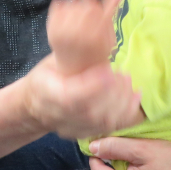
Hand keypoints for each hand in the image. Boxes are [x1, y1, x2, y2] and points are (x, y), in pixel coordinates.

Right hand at [23, 52, 143, 140]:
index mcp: (45, 93)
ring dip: (122, 102)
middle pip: (90, 112)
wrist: (34, 105)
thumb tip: (100, 36)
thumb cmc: (47, 76)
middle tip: (122, 75)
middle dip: (112, 93)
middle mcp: (58, 116)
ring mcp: (72, 128)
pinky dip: (127, 113)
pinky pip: (111, 128)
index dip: (92, 86)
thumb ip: (73, 55)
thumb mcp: (53, 60)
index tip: (108, 69)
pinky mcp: (85, 133)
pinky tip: (136, 96)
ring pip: (103, 123)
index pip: (69, 96)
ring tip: (128, 82)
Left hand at [46, 0, 121, 74]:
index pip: (97, 9)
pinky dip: (64, 5)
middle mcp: (76, 35)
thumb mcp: (108, 34)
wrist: (73, 69)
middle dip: (89, 6)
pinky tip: (67, 16)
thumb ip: (111, 9)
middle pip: (86, 2)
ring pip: (73, 1)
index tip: (97, 16)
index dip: (98, 10)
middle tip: (89, 18)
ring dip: (77, 5)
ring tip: (78, 19)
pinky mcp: (50, 28)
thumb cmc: (95, 51)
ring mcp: (61, 31)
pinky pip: (58, 3)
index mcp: (95, 38)